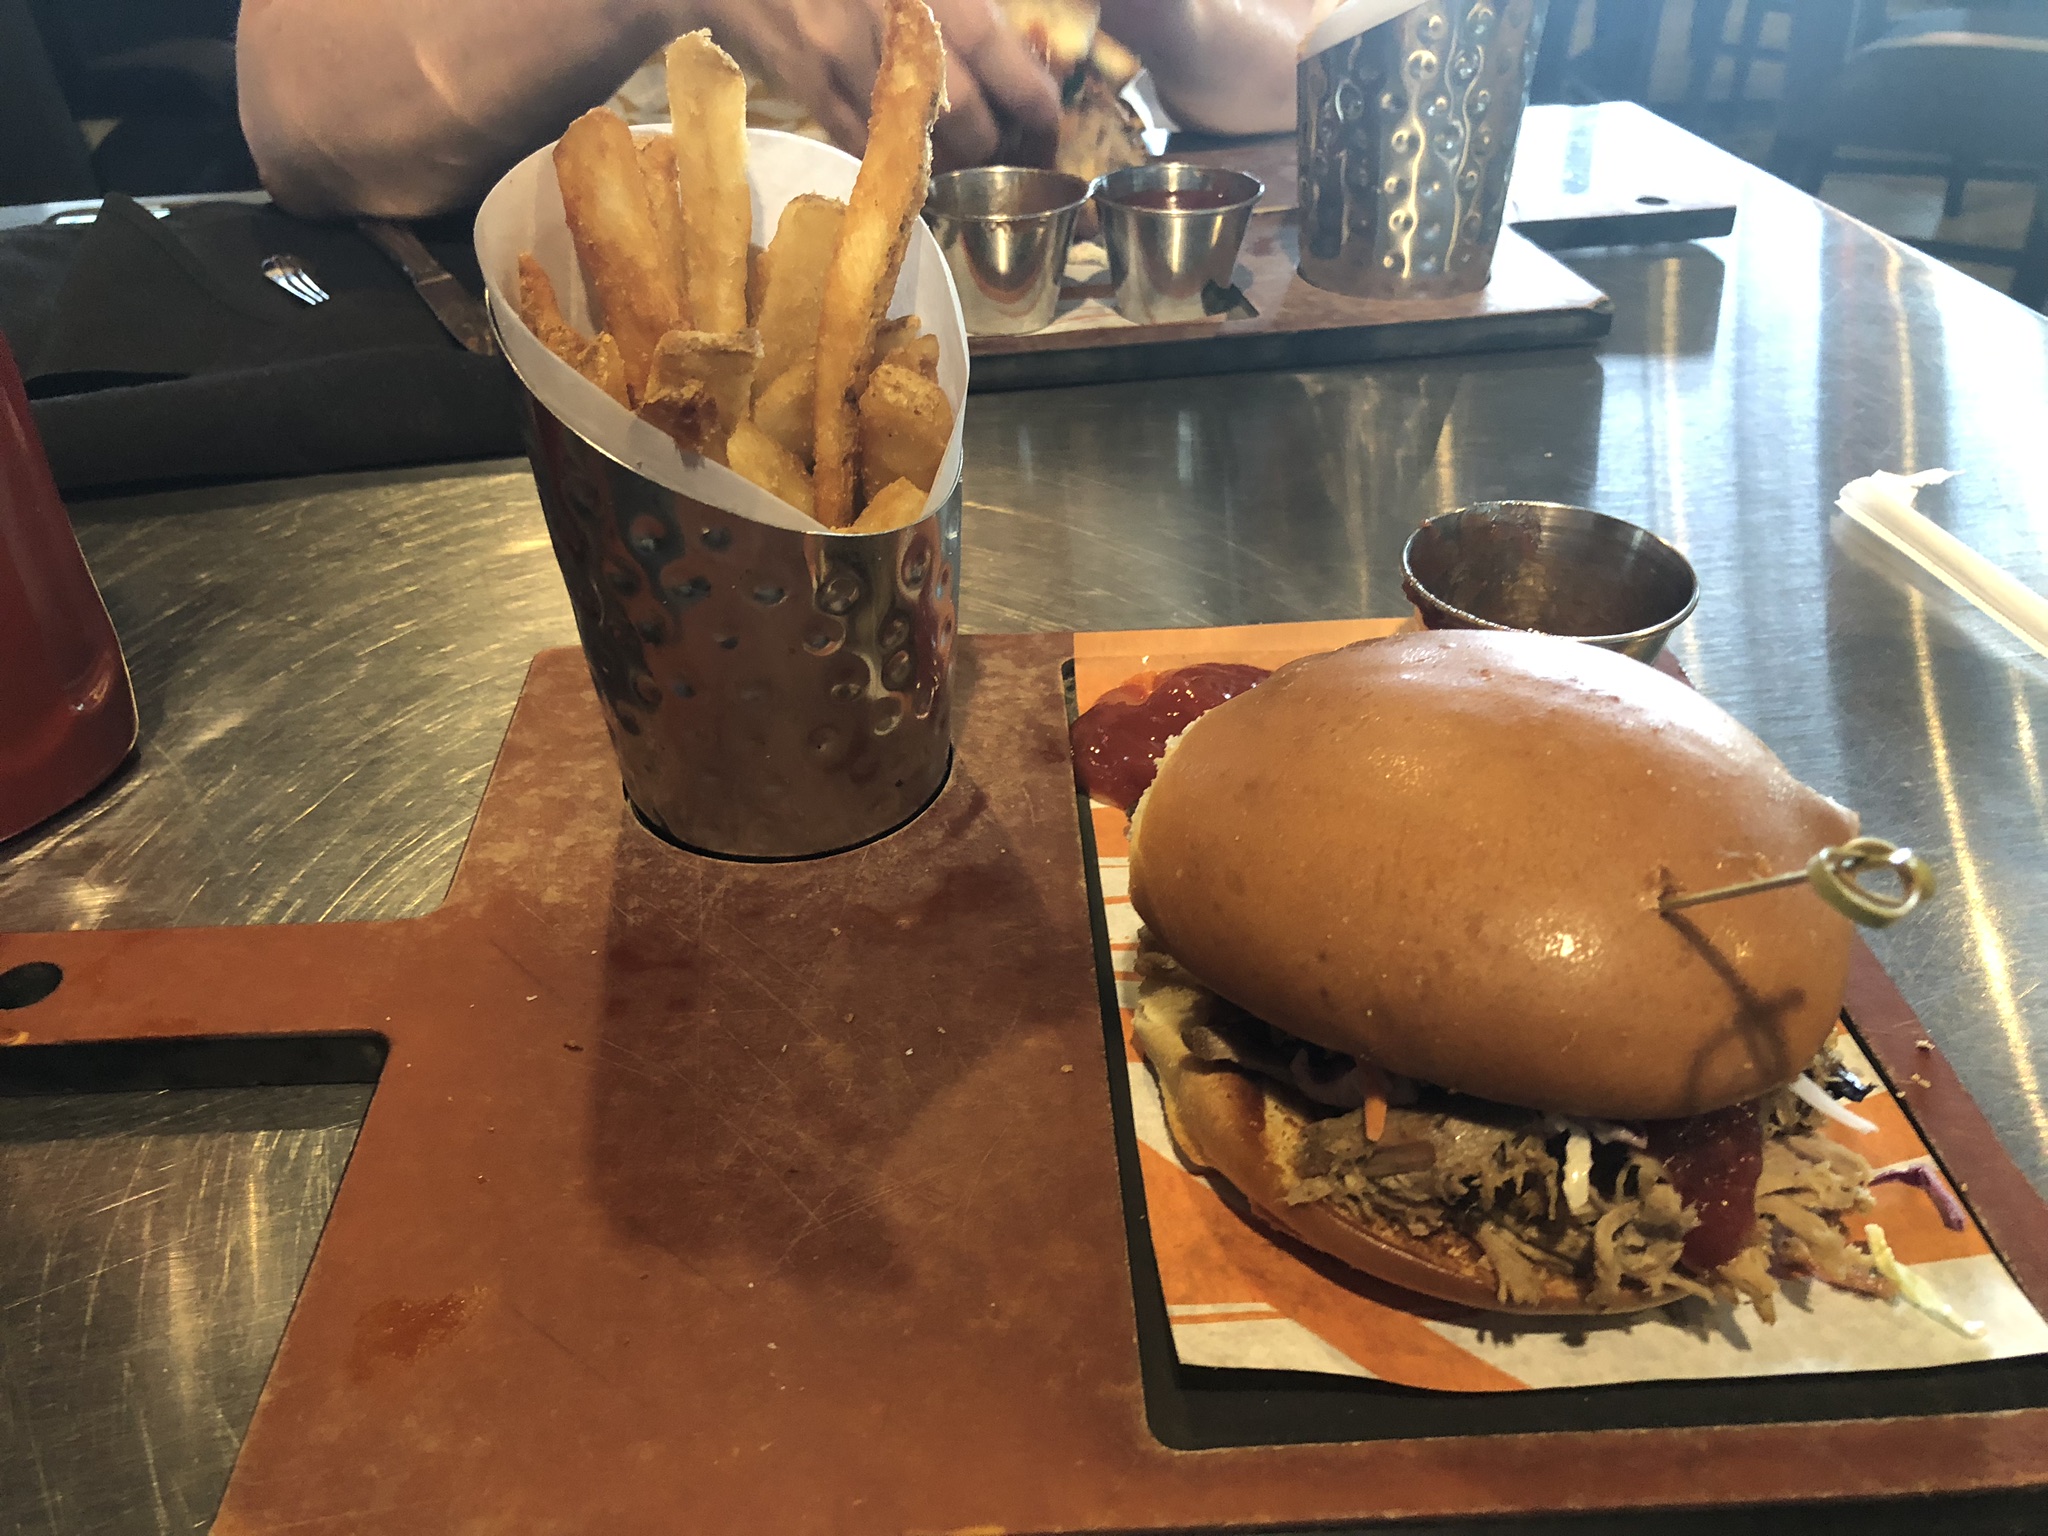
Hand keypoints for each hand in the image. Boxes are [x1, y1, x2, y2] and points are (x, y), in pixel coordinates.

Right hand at [698, 0, 1058, 169]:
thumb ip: (967, 4)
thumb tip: (1018, 49)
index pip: (995, 55)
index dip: (1031, 99)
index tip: (1047, 116)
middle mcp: (884, 24)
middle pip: (964, 119)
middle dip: (994, 141)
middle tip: (1006, 139)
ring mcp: (839, 59)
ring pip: (917, 143)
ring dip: (949, 157)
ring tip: (963, 149)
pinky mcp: (806, 86)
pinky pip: (865, 143)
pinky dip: (896, 154)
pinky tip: (910, 147)